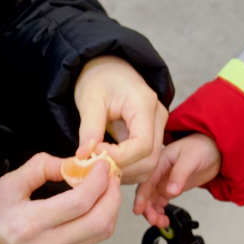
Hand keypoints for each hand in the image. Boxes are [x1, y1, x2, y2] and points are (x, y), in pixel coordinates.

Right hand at [0, 152, 121, 243]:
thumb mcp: (8, 184)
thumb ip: (41, 167)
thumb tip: (73, 163)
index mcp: (29, 223)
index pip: (79, 203)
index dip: (98, 180)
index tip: (101, 163)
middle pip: (99, 222)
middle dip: (112, 194)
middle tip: (111, 174)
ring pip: (101, 233)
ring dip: (111, 207)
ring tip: (107, 186)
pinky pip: (93, 239)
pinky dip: (102, 217)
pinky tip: (97, 201)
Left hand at [73, 56, 167, 183]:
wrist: (108, 70)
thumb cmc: (99, 80)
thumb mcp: (90, 100)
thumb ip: (89, 128)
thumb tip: (84, 156)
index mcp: (145, 104)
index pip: (143, 144)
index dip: (120, 157)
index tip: (94, 156)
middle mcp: (158, 117)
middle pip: (150, 159)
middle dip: (122, 168)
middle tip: (94, 165)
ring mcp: (158, 128)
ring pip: (150, 165)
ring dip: (125, 172)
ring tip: (99, 164)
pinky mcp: (152, 137)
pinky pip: (145, 162)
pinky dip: (127, 169)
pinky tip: (108, 163)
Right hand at [133, 134, 221, 226]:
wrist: (214, 150)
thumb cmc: (201, 147)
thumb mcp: (190, 158)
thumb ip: (180, 174)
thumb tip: (171, 191)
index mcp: (159, 162)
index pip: (145, 182)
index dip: (141, 197)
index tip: (138, 210)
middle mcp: (158, 173)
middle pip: (147, 194)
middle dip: (148, 209)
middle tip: (154, 221)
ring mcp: (164, 181)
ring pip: (153, 200)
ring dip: (154, 213)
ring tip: (161, 223)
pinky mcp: (171, 187)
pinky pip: (161, 202)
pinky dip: (161, 212)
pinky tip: (164, 219)